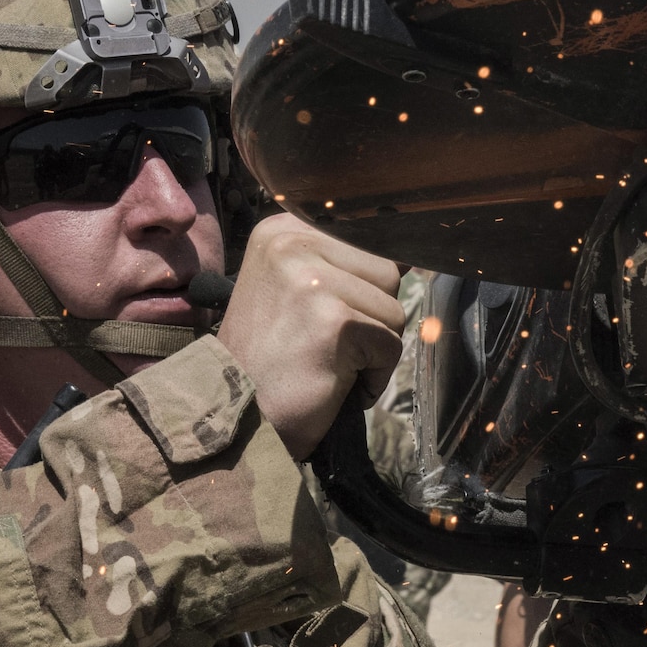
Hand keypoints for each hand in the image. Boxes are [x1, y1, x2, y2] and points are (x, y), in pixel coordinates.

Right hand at [215, 215, 404, 459]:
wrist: (238, 417)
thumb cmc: (272, 359)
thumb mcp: (297, 289)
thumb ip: (342, 264)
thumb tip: (408, 256)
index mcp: (282, 230)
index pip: (367, 239)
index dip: (365, 286)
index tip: (332, 314)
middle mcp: (293, 244)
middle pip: (387, 271)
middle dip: (372, 317)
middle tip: (327, 344)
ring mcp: (312, 281)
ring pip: (393, 308)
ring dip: (373, 347)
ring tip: (327, 361)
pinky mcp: (335, 321)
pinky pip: (390, 344)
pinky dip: (373, 374)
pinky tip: (332, 380)